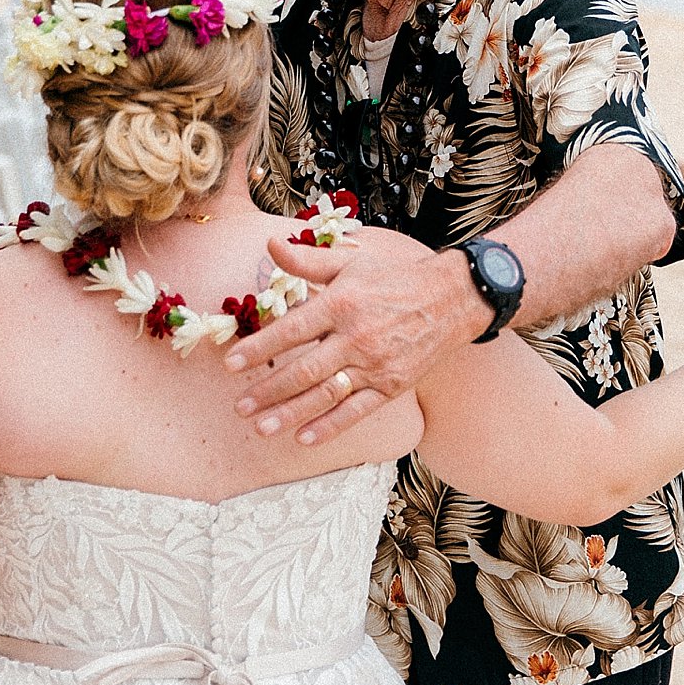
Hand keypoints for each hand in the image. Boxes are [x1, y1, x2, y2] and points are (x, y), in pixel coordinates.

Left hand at [225, 239, 487, 445]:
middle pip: (303, 369)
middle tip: (239, 406)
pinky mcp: (392, 386)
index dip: (259, 349)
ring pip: (325, 395)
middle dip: (267, 390)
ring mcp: (375, 365)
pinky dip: (329, 426)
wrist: (452, 299)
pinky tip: (303, 437)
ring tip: (261, 427)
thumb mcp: (350, 263)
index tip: (231, 364)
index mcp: (342, 303)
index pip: (291, 330)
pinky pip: (356, 411)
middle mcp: (356, 336)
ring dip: (290, 413)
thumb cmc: (394, 278)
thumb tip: (270, 246)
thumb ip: (307, 261)